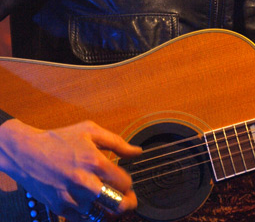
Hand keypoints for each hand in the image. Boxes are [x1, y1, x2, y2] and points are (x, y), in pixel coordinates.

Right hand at [0, 118, 141, 220]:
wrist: (27, 152)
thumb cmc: (59, 139)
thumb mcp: (90, 131)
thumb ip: (117, 142)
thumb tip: (137, 152)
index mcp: (95, 161)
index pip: (124, 182)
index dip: (129, 184)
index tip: (126, 182)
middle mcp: (84, 182)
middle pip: (116, 204)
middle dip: (126, 203)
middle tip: (128, 201)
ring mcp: (71, 197)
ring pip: (100, 214)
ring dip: (108, 209)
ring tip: (109, 202)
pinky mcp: (60, 207)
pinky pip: (82, 219)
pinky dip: (90, 215)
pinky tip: (92, 205)